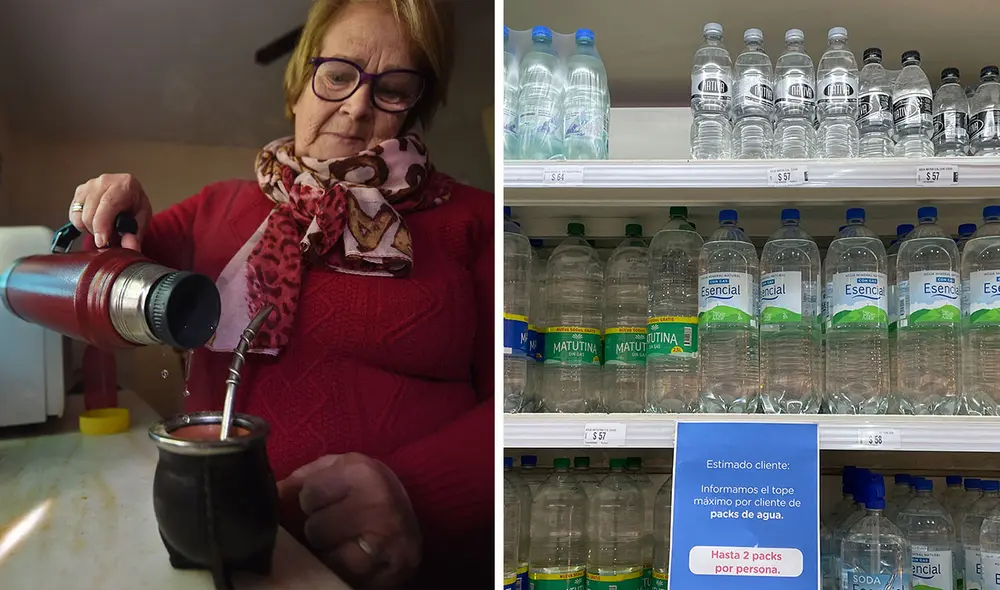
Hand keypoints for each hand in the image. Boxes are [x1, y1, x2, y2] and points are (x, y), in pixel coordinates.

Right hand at [70, 173, 151, 249]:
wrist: (130, 193)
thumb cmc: (136, 205)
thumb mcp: (142, 220)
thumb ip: (135, 235)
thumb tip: (130, 247)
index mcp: (124, 185)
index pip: (107, 205)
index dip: (102, 226)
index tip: (101, 242)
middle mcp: (104, 182)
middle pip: (90, 214)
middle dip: (97, 231)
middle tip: (109, 236)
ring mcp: (89, 185)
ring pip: (79, 216)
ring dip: (89, 228)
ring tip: (103, 227)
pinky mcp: (79, 191)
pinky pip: (73, 214)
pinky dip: (81, 223)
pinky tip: (95, 221)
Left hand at [277, 453, 421, 588]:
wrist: (418, 515)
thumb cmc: (371, 490)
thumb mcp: (343, 470)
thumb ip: (305, 477)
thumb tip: (270, 494)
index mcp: (363, 473)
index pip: (307, 494)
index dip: (312, 500)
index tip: (328, 500)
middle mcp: (376, 504)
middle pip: (315, 527)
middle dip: (320, 527)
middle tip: (338, 522)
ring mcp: (383, 541)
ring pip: (326, 555)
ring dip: (330, 550)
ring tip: (346, 540)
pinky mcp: (387, 573)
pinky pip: (342, 574)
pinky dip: (343, 568)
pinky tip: (354, 555)